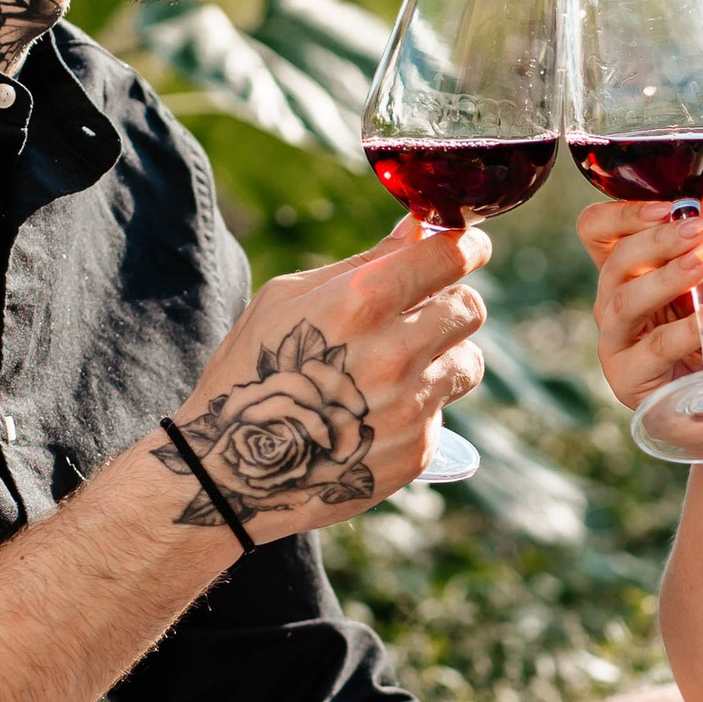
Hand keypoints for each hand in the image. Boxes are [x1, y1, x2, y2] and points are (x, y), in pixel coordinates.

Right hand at [150, 219, 488, 539]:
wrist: (232, 473)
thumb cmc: (252, 371)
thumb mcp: (288, 299)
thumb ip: (364, 264)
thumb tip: (419, 227)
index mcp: (362, 302)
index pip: (449, 257)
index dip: (466, 247)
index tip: (468, 248)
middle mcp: (396, 353)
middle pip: (470, 308)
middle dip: (451, 302)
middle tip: (425, 310)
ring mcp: (411, 407)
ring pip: (468, 362)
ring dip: (443, 356)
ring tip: (397, 367)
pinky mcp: (418, 451)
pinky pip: (443, 413)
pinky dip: (418, 408)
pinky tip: (372, 414)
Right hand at [580, 178, 702, 417]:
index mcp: (630, 275)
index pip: (598, 231)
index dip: (622, 212)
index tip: (671, 204)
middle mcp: (615, 306)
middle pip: (613, 261)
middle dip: (655, 240)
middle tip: (697, 229)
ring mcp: (618, 345)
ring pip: (622, 301)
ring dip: (665, 277)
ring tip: (702, 264)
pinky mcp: (630, 381)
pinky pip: (653, 347)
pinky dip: (690, 325)